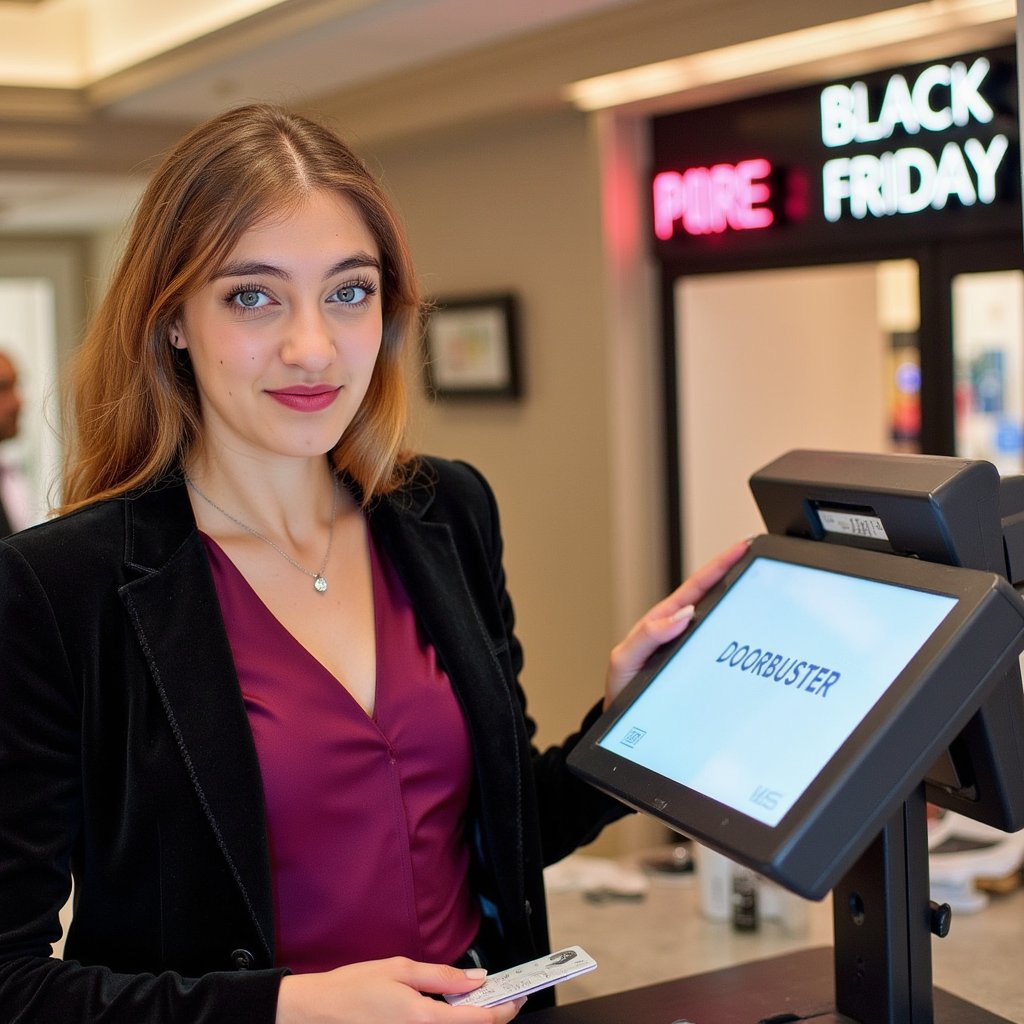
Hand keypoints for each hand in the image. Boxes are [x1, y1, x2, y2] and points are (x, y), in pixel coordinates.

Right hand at [276, 957, 525, 1023]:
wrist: (319, 1012)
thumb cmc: (355, 987)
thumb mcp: (401, 969)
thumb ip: (442, 976)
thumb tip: (476, 979)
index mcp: (423, 1018)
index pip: (479, 1020)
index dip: (505, 1009)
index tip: (520, 997)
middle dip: (494, 1016)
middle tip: (505, 997)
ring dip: (472, 1020)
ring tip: (479, 1001)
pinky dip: (451, 1023)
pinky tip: (451, 1010)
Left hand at [604, 538, 750, 707]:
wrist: (623, 725)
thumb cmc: (622, 689)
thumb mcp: (625, 660)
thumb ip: (647, 636)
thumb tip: (681, 615)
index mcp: (663, 622)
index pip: (695, 589)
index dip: (718, 567)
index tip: (739, 549)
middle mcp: (681, 632)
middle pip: (713, 598)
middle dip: (735, 575)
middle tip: (759, 558)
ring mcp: (692, 649)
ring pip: (721, 621)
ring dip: (740, 603)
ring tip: (764, 586)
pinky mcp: (702, 668)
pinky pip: (724, 648)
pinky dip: (741, 638)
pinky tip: (757, 635)